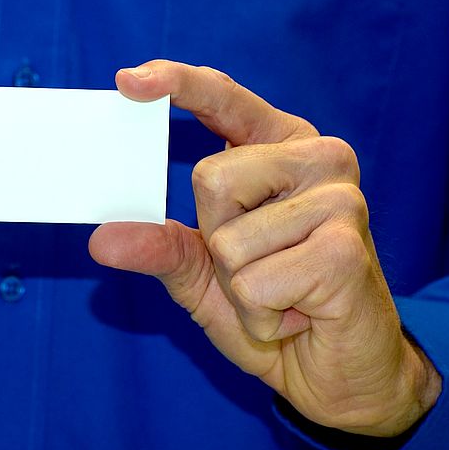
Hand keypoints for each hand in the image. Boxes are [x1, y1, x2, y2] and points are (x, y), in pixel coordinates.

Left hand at [89, 61, 441, 436]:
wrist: (330, 368)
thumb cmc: (270, 305)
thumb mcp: (202, 274)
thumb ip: (158, 247)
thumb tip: (101, 239)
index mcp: (280, 148)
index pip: (224, 98)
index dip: (177, 83)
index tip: (128, 81)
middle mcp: (317, 159)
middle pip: (211, 179)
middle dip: (216, 242)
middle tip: (258, 268)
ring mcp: (339, 200)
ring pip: (228, 240)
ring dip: (239, 287)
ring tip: (282, 293)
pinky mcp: (347, 248)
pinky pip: (253, 283)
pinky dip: (260, 315)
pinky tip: (297, 313)